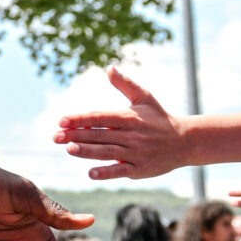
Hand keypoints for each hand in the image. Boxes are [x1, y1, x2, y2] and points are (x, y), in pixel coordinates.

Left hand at [55, 68, 187, 181]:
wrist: (185, 141)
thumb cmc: (159, 118)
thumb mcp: (145, 98)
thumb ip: (125, 84)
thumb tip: (109, 68)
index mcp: (129, 117)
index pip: (100, 117)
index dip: (80, 119)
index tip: (61, 121)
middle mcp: (131, 135)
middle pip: (100, 135)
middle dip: (76, 136)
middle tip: (55, 137)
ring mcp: (136, 153)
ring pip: (107, 152)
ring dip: (87, 151)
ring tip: (69, 149)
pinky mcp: (140, 169)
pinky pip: (120, 171)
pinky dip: (106, 172)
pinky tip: (91, 173)